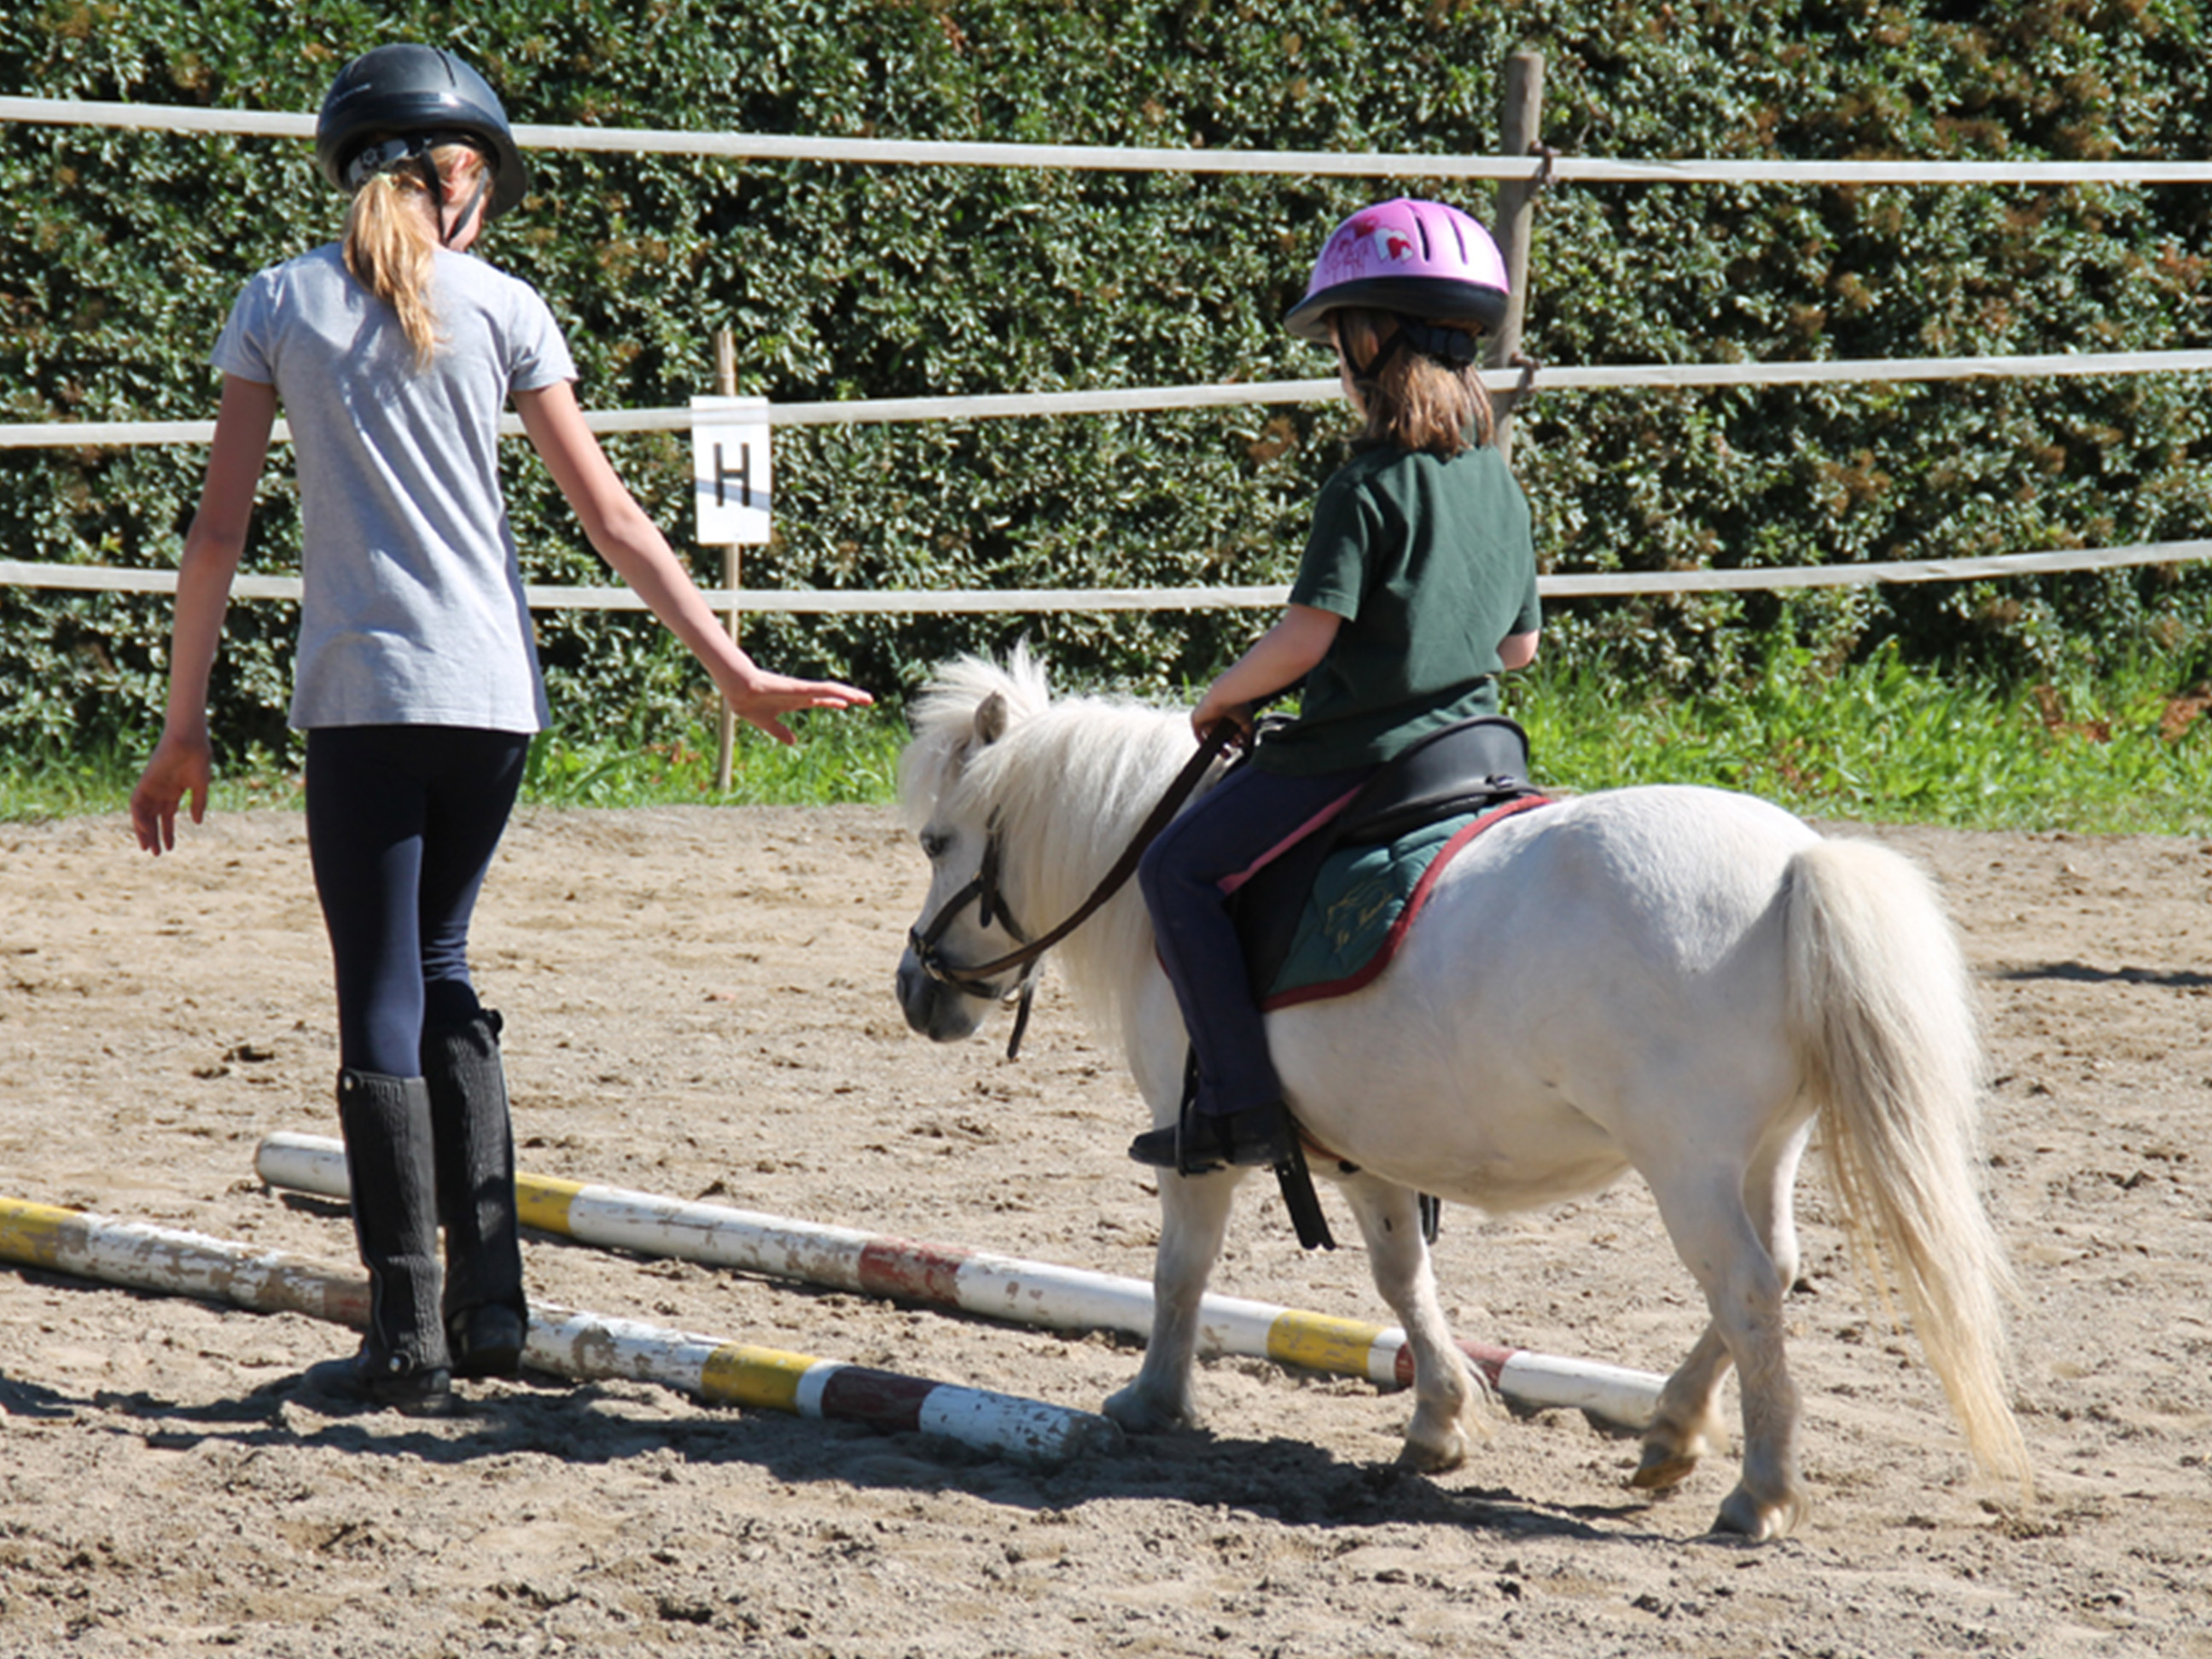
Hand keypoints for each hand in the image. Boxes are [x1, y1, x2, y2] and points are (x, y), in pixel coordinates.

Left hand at [130, 729, 213, 853]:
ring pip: (143, 814)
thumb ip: (198, 804)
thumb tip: (196, 822)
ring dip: (143, 831)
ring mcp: (151, 787)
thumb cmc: (198, 758)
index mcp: (173, 792)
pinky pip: (136, 803)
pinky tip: (144, 829)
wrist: (189, 740)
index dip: (168, 833)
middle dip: (154, 836)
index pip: (167, 817)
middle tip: (156, 853)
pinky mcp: (144, 782)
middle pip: (153, 818)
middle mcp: (160, 792)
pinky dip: (138, 817)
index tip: (170, 848)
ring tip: (148, 847)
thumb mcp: (200, 786)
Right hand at [717, 669, 874, 745]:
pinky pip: (823, 690)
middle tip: (869, 700)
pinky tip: (850, 697)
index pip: (821, 700)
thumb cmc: (749, 703)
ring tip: (868, 698)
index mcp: (795, 700)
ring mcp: (803, 690)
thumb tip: (793, 742)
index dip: (834, 702)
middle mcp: (803, 694)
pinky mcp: (800, 688)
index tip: (847, 705)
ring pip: (832, 691)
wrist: (738, 691)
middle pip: (832, 694)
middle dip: (850, 696)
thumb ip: (780, 732)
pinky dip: (838, 693)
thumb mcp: (768, 723)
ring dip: (851, 694)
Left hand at [1190, 684, 1254, 745]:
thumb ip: (1248, 732)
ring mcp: (1206, 716)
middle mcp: (1216, 714)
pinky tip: (1212, 749)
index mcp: (1228, 712)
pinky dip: (1203, 742)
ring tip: (1226, 753)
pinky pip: (1197, 733)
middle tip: (1232, 751)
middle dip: (1228, 743)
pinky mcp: (1197, 718)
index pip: (1230, 729)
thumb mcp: (1247, 720)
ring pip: (1210, 735)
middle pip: (1220, 734)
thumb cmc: (1238, 704)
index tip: (1241, 744)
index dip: (1235, 738)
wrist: (1226, 695)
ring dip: (1218, 746)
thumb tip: (1246, 743)